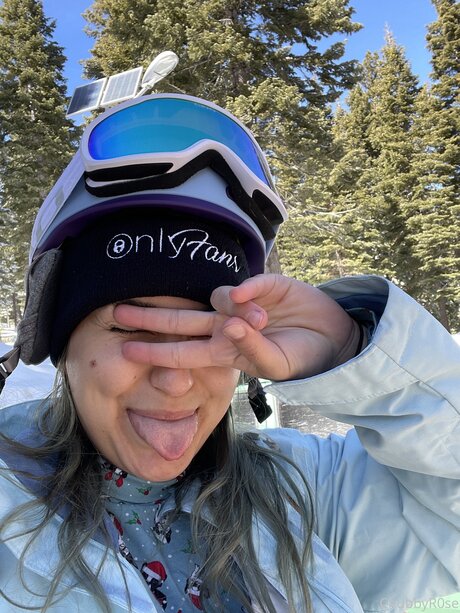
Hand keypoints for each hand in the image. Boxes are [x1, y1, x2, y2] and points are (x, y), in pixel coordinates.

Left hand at [113, 274, 359, 380]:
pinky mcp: (264, 284)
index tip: (126, 347)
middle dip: (150, 316)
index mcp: (224, 351)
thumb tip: (231, 322)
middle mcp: (226, 326)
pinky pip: (247, 283)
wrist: (334, 337)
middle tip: (117, 310)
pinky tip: (254, 300)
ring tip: (262, 320)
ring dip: (231, 310)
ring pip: (216, 298)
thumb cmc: (302, 357)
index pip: (183, 351)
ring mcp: (243, 304)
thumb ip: (253, 348)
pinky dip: (247, 289)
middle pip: (182, 319)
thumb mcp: (277, 364)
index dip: (156, 349)